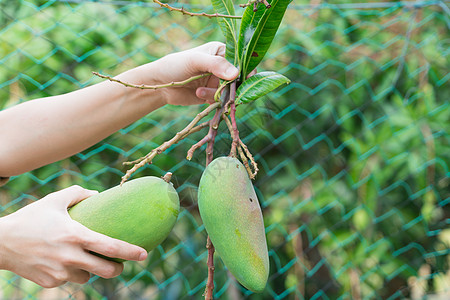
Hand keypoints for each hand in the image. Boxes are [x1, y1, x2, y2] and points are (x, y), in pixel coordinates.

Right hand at [0, 186, 146, 287]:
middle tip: (119, 263)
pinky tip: (62, 261)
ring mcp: (60, 272)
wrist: (0, 243)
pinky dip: (71, 272)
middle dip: (118, 268)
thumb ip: (79, 194)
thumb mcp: (54, 200)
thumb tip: (99, 194)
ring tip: (86, 258)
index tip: (145, 255)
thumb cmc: (30, 218)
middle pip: (106, 270)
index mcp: (75, 235)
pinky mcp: (50, 282)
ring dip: (92, 270)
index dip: (130, 252)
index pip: (110, 246)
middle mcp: (70, 256)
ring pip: (88, 277)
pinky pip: (69, 280)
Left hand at [123, 42, 238, 105]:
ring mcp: (218, 81)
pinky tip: (198, 94)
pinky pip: (222, 100)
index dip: (245, 69)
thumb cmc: (175, 66)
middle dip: (231, 86)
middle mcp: (222, 66)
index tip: (241, 79)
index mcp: (221, 51)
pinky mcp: (213, 95)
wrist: (159, 85)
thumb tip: (237, 74)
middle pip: (239, 78)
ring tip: (199, 91)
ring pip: (231, 91)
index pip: (241, 59)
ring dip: (217, 93)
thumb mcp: (195, 61)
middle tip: (221, 89)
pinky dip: (213, 100)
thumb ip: (216, 65)